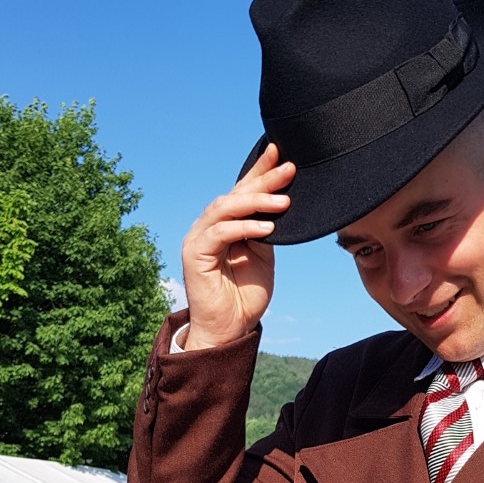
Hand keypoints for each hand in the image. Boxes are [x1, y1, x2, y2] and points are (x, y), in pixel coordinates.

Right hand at [179, 143, 294, 349]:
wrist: (229, 329)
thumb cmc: (245, 295)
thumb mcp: (263, 256)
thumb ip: (265, 229)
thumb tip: (281, 201)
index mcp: (225, 224)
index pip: (243, 191)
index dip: (260, 171)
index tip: (281, 154)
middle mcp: (209, 226)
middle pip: (235, 194)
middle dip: (263, 179)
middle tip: (289, 168)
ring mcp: (199, 238)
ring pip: (225, 207)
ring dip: (256, 201)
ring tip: (284, 201)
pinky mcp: (194, 254)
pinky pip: (220, 232)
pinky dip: (244, 227)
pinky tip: (267, 227)